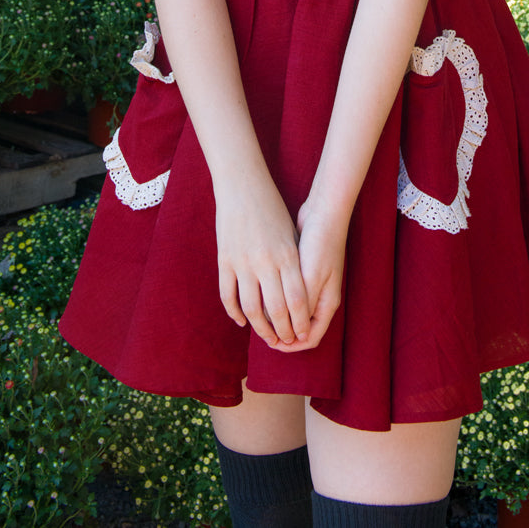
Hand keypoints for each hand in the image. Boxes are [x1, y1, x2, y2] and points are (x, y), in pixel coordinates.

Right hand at [214, 174, 311, 348]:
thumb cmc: (272, 209)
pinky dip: (235, 312)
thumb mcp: (290, 235)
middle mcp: (266, 261)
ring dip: (260, 328)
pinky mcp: (225, 260)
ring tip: (267, 337)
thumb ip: (294, 264)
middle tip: (286, 342)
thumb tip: (298, 296)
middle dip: (283, 331)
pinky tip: (243, 321)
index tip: (303, 335)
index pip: (298, 300)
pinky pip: (228, 295)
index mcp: (287, 254)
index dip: (301, 322)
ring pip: (251, 307)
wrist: (242, 186)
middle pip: (276, 309)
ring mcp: (243, 262)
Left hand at [265, 200, 345, 353]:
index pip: (310, 338)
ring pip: (294, 311)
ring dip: (278, 316)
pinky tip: (263, 293)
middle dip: (282, 332)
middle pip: (301, 327)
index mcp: (327, 303)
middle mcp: (322, 297)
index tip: (270, 342)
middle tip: (260, 331)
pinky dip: (278, 298)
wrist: (324, 211)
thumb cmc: (320, 243)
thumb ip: (301, 305)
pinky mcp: (303, 270)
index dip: (290, 346)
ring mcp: (314, 283)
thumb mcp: (310, 278)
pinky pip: (289, 293)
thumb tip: (289, 331)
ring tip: (258, 313)